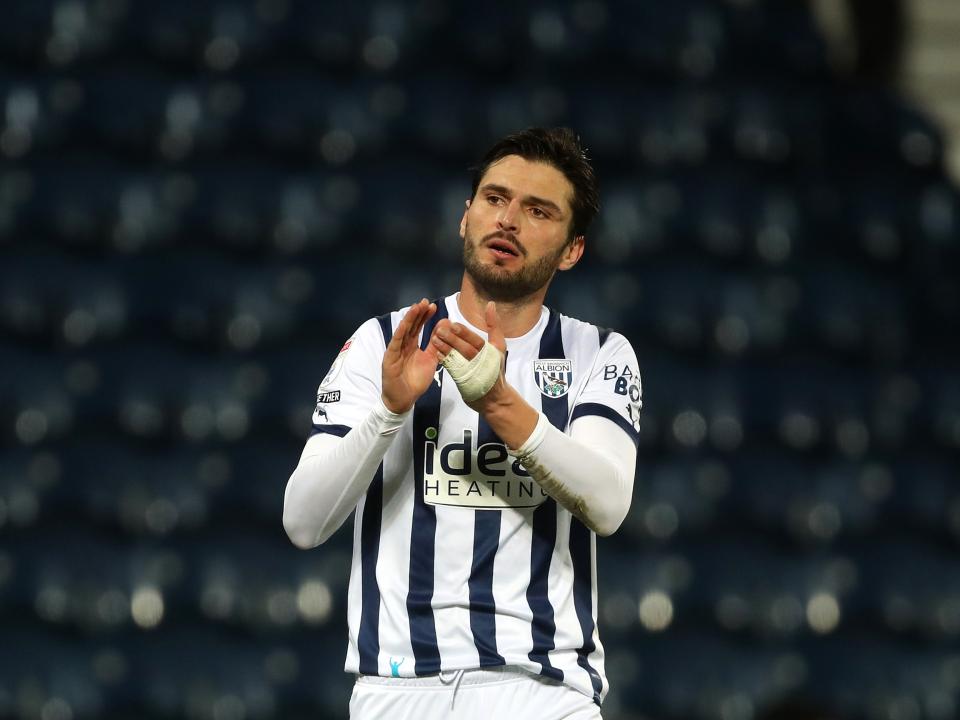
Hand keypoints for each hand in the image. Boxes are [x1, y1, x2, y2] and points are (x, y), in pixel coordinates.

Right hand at [381, 299, 438, 413]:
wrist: (404, 399)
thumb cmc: (415, 381)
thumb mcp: (430, 360)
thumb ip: (435, 344)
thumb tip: (443, 327)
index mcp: (412, 346)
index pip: (418, 327)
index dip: (425, 317)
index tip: (433, 307)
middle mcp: (403, 345)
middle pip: (410, 326)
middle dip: (418, 314)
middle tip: (426, 302)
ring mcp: (395, 351)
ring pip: (403, 332)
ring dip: (409, 319)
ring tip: (416, 307)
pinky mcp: (390, 358)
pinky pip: (395, 344)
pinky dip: (400, 333)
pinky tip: (405, 324)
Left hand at [429, 301, 506, 406]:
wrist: (492, 396)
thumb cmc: (494, 367)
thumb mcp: (498, 346)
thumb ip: (494, 325)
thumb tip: (491, 304)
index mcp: (491, 352)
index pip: (477, 341)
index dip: (465, 333)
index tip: (453, 324)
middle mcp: (481, 362)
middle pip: (466, 349)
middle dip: (453, 339)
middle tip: (440, 329)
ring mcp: (471, 372)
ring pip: (457, 359)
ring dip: (445, 348)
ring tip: (434, 339)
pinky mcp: (463, 380)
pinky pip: (452, 368)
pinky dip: (444, 360)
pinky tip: (435, 352)